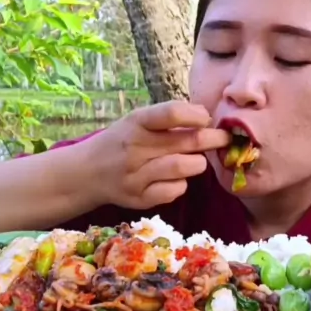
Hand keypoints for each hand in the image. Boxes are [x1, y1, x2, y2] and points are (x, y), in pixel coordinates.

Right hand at [82, 101, 229, 209]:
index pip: (170, 113)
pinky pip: (173, 191)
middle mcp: (134, 147)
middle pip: (185, 141)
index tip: (207, 119)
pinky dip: (182, 184)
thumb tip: (206, 117)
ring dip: (198, 163)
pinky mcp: (139, 197)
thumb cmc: (122, 142)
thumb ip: (167, 119)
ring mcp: (135, 174)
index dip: (196, 115)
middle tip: (223, 139)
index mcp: (135, 122)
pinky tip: (177, 179)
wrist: (87, 172)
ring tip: (199, 161)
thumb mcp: (137, 122)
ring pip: (182, 167)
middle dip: (212, 139)